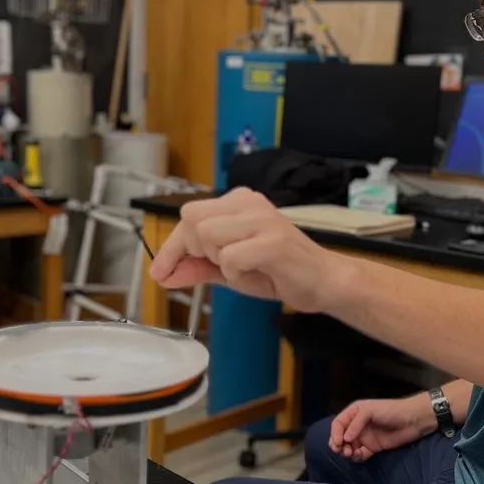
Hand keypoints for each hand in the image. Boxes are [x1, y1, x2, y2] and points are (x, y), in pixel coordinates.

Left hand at [148, 188, 346, 312]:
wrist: (323, 282)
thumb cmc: (278, 271)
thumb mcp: (229, 269)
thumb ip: (197, 266)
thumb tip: (163, 274)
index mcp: (239, 201)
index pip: (189, 215)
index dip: (171, 246)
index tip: (160, 272)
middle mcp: (249, 202)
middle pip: (192, 219)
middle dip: (193, 249)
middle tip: (217, 265)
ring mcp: (262, 219)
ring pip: (207, 236)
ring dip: (217, 261)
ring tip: (242, 268)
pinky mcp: (273, 241)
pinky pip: (230, 259)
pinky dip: (236, 275)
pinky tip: (256, 274)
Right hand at [329, 395, 436, 462]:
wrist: (413, 420)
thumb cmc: (391, 410)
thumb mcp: (370, 410)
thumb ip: (356, 423)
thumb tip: (345, 438)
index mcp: (355, 412)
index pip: (338, 423)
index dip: (335, 433)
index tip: (338, 443)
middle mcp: (357, 425)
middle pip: (341, 436)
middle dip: (338, 444)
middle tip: (342, 450)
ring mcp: (365, 437)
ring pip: (349, 447)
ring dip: (346, 451)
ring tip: (350, 454)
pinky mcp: (373, 448)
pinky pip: (360, 454)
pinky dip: (357, 456)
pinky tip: (359, 455)